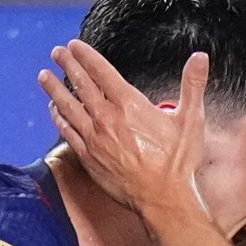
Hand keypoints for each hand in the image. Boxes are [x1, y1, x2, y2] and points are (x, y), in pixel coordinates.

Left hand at [39, 40, 207, 219]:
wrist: (162, 199)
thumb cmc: (177, 163)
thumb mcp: (191, 120)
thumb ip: (193, 85)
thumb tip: (200, 58)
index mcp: (130, 105)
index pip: (102, 72)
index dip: (86, 55)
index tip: (74, 45)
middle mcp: (107, 118)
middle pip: (81, 85)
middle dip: (67, 65)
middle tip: (57, 52)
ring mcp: (95, 139)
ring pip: (68, 107)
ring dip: (54, 89)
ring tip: (44, 76)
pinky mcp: (89, 158)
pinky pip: (68, 132)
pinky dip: (58, 118)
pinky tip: (53, 110)